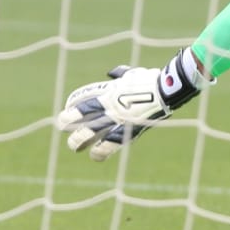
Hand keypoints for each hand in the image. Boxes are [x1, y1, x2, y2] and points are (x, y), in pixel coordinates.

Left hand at [56, 48, 207, 161]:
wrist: (167, 90)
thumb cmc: (151, 80)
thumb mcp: (132, 75)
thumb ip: (120, 75)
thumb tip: (112, 73)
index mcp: (110, 90)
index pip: (84, 96)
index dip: (73, 102)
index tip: (68, 107)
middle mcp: (110, 104)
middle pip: (83, 114)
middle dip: (69, 120)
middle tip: (62, 125)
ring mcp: (118, 118)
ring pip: (92, 131)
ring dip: (80, 139)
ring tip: (73, 146)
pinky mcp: (128, 129)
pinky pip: (111, 143)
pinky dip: (102, 151)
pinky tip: (95, 156)